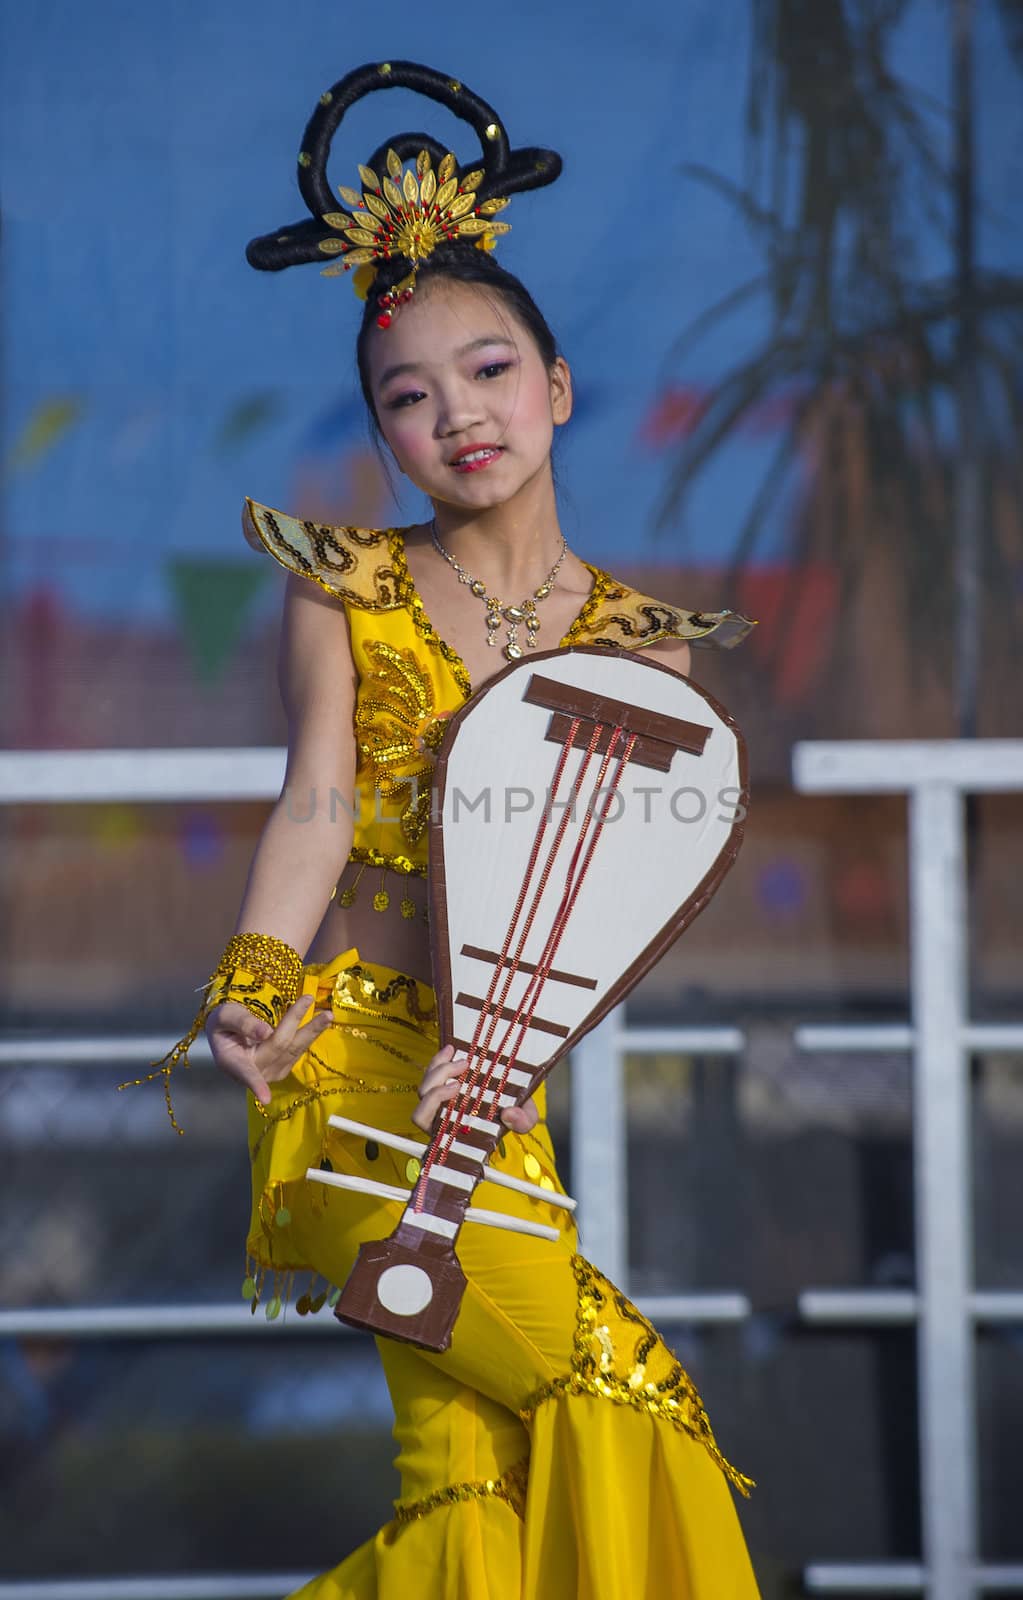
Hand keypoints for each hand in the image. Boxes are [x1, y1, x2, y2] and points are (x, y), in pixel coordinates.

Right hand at [206, 996, 332, 1105]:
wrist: (226, 1033)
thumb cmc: (223, 1025)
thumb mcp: (225, 1016)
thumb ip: (243, 1023)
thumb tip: (266, 1031)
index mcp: (233, 1062)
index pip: (246, 1073)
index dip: (256, 1085)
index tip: (265, 1098)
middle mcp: (254, 1071)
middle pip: (281, 1047)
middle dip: (303, 1030)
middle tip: (326, 1014)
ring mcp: (270, 1072)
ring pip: (294, 1049)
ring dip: (313, 1032)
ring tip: (328, 1015)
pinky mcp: (282, 1068)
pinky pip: (297, 1050)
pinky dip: (309, 1035)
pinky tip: (321, 1022)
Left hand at [411, 1043, 539, 1135]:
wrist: (519, 1090)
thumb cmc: (516, 1108)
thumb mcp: (526, 1116)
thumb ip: (523, 1121)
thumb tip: (509, 1115)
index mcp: (457, 1131)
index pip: (431, 1128)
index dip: (431, 1110)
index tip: (456, 1090)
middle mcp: (444, 1118)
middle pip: (420, 1111)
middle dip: (436, 1091)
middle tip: (462, 1075)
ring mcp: (443, 1100)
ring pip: (423, 1090)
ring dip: (439, 1072)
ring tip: (464, 1061)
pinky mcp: (447, 1081)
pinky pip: (431, 1072)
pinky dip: (438, 1060)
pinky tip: (452, 1049)